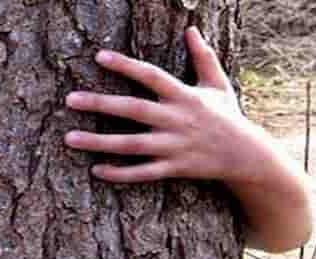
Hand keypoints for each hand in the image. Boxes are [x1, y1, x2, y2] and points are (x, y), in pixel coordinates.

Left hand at [64, 26, 275, 184]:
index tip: (98, 56)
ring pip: (131, 144)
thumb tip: (191, 29)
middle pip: (134, 109)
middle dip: (101, 103)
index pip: (150, 75)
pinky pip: (143, 172)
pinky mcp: (174, 169)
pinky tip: (96, 170)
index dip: (125, 65)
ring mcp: (174, 146)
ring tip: (68, 138)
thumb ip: (203, 57)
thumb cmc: (227, 117)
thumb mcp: (218, 84)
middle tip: (69, 99)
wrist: (247, 156)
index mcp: (184, 96)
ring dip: (99, 142)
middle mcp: (176, 119)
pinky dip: (120, 173)